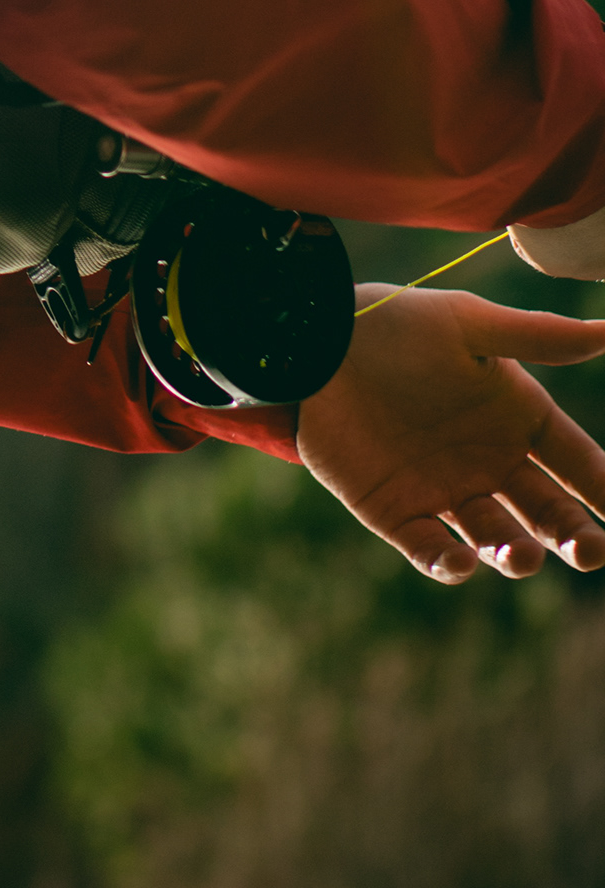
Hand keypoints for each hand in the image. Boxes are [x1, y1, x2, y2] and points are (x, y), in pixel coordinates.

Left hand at [296, 285, 604, 583]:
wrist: (312, 341)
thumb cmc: (393, 323)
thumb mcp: (468, 323)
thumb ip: (539, 336)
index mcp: (515, 415)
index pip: (576, 460)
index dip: (603, 486)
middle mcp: (488, 459)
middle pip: (547, 511)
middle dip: (574, 534)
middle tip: (590, 551)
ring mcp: (444, 489)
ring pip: (496, 538)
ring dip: (516, 553)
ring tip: (525, 556)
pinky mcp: (395, 511)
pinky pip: (429, 549)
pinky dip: (448, 563)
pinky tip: (462, 564)